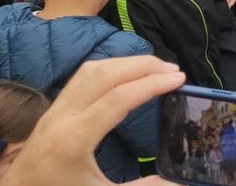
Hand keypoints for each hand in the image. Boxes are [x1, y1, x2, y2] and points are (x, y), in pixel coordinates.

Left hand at [0, 56, 184, 185]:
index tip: (179, 79)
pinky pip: (82, 77)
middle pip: (105, 74)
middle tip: (173, 70)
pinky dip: (109, 68)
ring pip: (91, 70)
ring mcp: (54, 111)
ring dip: (126, 62)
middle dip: (142, 65)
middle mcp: (62, 117)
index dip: (152, 84)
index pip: (118, 98)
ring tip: (155, 68)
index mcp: (74, 140)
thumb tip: (182, 185)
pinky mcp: (53, 110)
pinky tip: (126, 75)